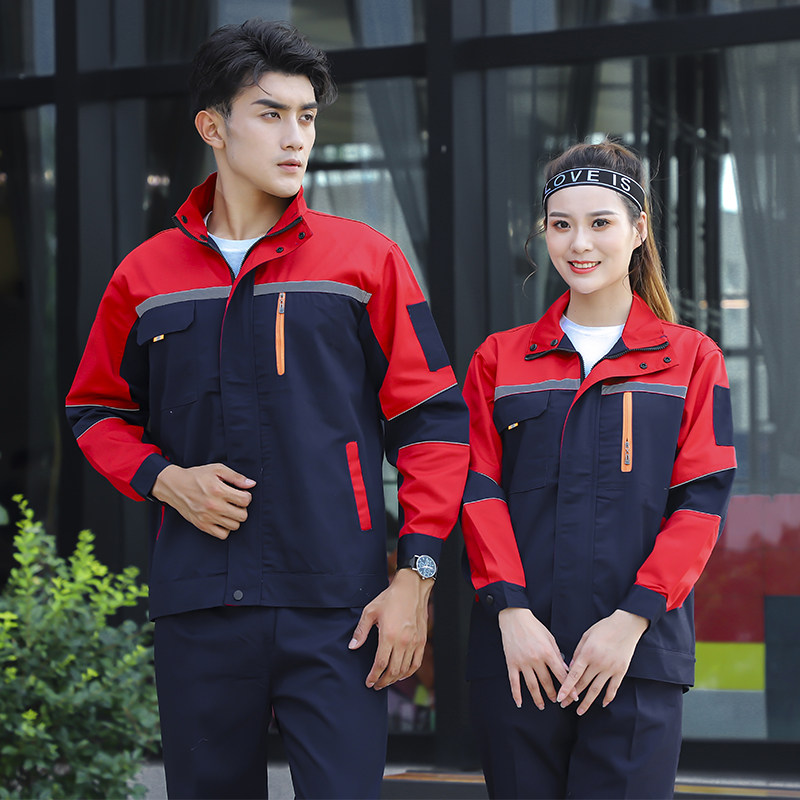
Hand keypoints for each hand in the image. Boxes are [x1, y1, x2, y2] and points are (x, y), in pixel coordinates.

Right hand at [152, 463, 254, 539]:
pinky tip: (222, 518)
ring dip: (235, 518)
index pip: (245, 500)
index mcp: (218, 490)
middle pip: (242, 515)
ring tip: (229, 510)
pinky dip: (225, 528)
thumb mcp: (217, 470)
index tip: (241, 494)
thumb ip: (236, 477)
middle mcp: (213, 505)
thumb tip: (251, 484)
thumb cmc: (196, 476)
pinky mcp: (202, 525)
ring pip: (234, 526)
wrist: (175, 486)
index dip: (247, 496)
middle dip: (242, 508)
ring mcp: (207, 517)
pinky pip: (222, 534)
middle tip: (236, 503)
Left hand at [348, 568, 432, 689]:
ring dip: (394, 678)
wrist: (411, 588)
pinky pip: (416, 662)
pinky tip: (402, 674)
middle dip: (383, 681)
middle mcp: (403, 641)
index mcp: (389, 635)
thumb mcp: (370, 611)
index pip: (380, 664)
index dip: (374, 676)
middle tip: (376, 685)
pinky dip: (409, 672)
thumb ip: (361, 631)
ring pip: (405, 669)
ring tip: (386, 681)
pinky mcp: (422, 640)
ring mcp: (414, 642)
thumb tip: (352, 646)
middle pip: (393, 670)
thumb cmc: (390, 598)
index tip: (368, 682)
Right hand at [498, 607, 569, 709]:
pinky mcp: (511, 663)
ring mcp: (522, 662)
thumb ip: (557, 654)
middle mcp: (535, 659)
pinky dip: (516, 694)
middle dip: (553, 694)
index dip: (568, 688)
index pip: (560, 675)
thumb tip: (565, 670)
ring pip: (532, 685)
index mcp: (547, 652)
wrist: (514, 617)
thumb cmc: (534, 626)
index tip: (573, 698)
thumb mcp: (550, 638)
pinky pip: (514, 682)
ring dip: (538, 698)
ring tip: (542, 705)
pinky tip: (520, 703)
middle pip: (546, 682)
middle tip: (557, 701)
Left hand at [556, 609, 648, 714]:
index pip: (573, 675)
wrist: (626, 626)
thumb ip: (577, 653)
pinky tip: (603, 704)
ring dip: (587, 702)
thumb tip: (570, 668)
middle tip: (564, 705)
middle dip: (572, 697)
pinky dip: (608, 697)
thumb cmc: (604, 628)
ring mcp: (610, 669)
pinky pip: (613, 688)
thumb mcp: (586, 636)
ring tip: (580, 711)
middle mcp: (598, 663)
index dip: (566, 688)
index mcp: (587, 654)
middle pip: (583, 684)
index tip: (559, 698)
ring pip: (597, 690)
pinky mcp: (621, 671)